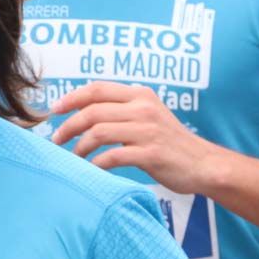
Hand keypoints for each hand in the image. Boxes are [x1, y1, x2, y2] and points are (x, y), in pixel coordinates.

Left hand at [50, 82, 222, 193]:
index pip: (97, 89)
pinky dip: (96, 164)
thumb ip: (121, 110)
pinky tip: (91, 169)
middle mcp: (143, 108)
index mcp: (140, 95)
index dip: (71, 98)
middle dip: (68, 126)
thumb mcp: (148, 116)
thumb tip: (83, 113)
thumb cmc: (170, 143)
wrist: (204, 164)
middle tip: (56, 140)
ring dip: (79, 146)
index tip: (54, 110)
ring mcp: (148, 131)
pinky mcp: (151, 154)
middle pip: (93, 111)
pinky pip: (112, 157)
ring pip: (99, 132)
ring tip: (73, 157)